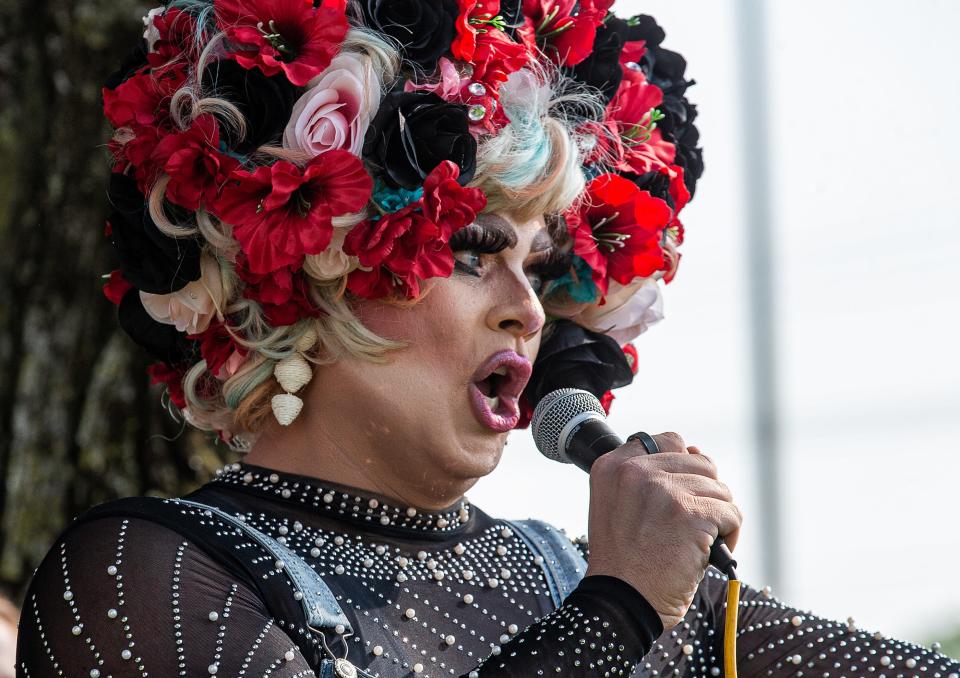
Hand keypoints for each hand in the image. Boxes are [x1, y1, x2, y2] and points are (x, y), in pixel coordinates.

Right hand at [584, 432, 742, 628]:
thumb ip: (646, 475)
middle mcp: (635, 470)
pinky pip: (732, 514)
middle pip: (700, 462)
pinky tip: (707, 553)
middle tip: (687, 526)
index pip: (669, 441)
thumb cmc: (624, 560)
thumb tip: (695, 451)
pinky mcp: (692, 514)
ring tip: (696, 542)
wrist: (622, 602)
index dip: (681, 468)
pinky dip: (729, 536)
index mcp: (613, 466)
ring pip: (719, 489)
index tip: (675, 497)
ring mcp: (664, 490)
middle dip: (703, 494)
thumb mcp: (617, 505)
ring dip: (716, 517)